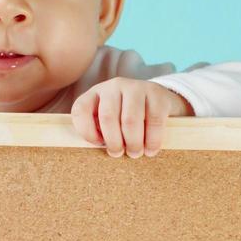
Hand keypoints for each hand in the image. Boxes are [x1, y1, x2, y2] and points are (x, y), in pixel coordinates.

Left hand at [71, 79, 192, 157]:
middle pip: (107, 117)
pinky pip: (153, 121)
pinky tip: (151, 149)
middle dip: (114, 142)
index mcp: (96, 93)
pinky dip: (152, 140)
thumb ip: (100, 131)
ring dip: (133, 143)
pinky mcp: (157, 94)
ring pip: (130, 120)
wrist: (160, 100)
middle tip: (120, 154)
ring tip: (136, 153)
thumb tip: (99, 151)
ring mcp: (136, 87)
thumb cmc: (129, 117)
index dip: (86, 131)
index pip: (80, 110)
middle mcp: (114, 86)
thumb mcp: (109, 120)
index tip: (99, 144)